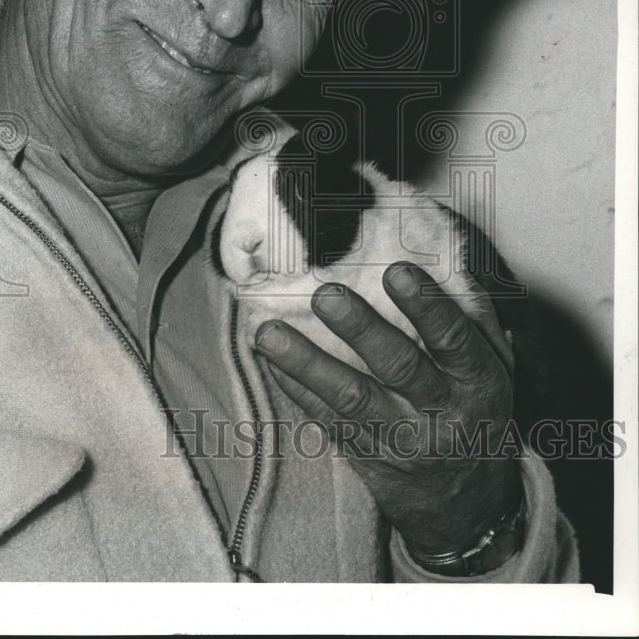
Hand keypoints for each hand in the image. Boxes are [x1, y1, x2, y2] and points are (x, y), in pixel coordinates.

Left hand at [254, 262, 520, 556]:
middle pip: (398, 369)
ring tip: (270, 333)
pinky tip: (270, 360)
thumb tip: (447, 261)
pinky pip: (327, 420)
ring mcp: (401, 439)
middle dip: (360, 330)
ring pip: (350, 400)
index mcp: (478, 384)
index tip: (396, 271)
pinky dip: (296, 388)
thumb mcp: (496, 372)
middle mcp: (441, 414)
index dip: (426, 307)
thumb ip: (474, 323)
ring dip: (306, 363)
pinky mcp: (365, 455)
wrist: (465, 503)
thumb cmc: (475, 413)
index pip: (453, 342)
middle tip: (327, 296)